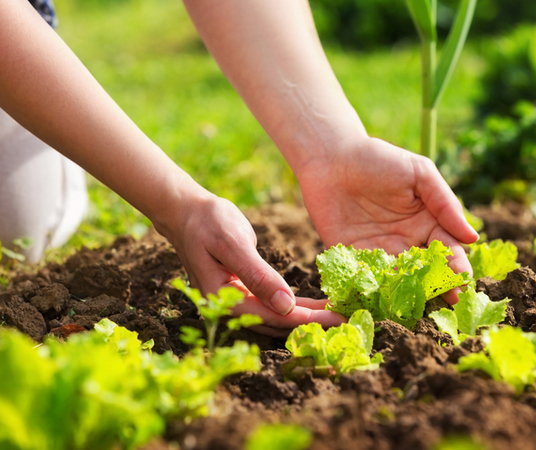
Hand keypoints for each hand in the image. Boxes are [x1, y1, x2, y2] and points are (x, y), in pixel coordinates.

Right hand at [155, 193, 345, 335]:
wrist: (185, 212)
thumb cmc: (207, 222)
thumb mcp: (233, 244)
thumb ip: (258, 276)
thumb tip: (286, 307)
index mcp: (225, 301)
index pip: (275, 317)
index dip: (309, 320)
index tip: (338, 319)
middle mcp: (230, 309)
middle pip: (279, 323)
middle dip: (314, 324)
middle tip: (350, 321)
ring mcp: (237, 302)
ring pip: (278, 318)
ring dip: (308, 318)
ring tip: (340, 314)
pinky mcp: (244, 293)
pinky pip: (274, 305)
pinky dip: (296, 306)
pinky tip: (318, 305)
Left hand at [298, 137, 479, 302]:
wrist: (331, 157)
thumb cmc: (379, 159)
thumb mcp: (419, 174)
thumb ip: (445, 203)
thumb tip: (472, 237)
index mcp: (427, 223)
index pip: (447, 248)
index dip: (456, 263)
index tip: (463, 278)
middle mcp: (406, 242)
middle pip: (426, 270)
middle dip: (438, 285)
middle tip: (449, 299)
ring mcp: (379, 252)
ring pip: (399, 278)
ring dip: (409, 292)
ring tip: (420, 303)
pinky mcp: (351, 257)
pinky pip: (366, 277)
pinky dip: (375, 289)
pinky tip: (384, 298)